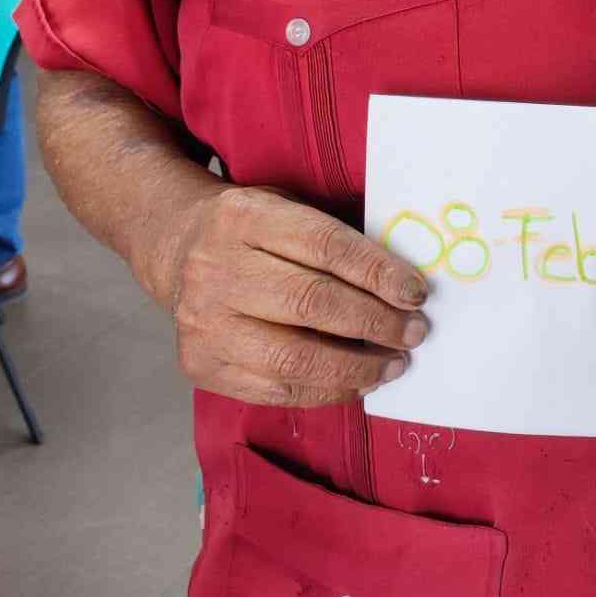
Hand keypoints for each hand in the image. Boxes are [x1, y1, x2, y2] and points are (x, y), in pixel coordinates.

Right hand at [164, 185, 429, 408]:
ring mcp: (202, 323)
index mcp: (243, 217)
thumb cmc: (253, 228)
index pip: (325, 246)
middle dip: (375, 322)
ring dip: (356, 367)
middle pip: (311, 303)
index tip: (417, 292)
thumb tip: (402, 284)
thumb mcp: (286, 206)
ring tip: (394, 363)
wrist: (178, 247)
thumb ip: (333, 238)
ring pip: (293, 357)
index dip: (378, 272)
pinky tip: (357, 381)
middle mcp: (215, 269)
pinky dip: (325, 390)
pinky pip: (274, 389)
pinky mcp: (199, 365)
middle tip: (415, 331)